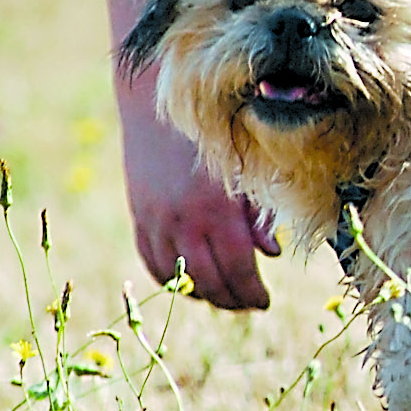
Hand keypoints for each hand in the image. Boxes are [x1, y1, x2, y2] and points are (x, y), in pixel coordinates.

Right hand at [121, 110, 279, 310]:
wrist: (157, 106)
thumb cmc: (213, 132)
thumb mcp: (244, 169)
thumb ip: (258, 213)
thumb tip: (271, 253)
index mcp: (217, 209)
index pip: (239, 269)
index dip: (252, 293)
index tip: (264, 302)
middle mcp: (185, 221)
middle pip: (209, 282)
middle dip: (232, 300)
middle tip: (248, 304)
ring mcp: (157, 223)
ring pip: (179, 278)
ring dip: (202, 294)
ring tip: (222, 296)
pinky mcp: (139, 218)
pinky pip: (153, 263)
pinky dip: (171, 279)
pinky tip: (188, 281)